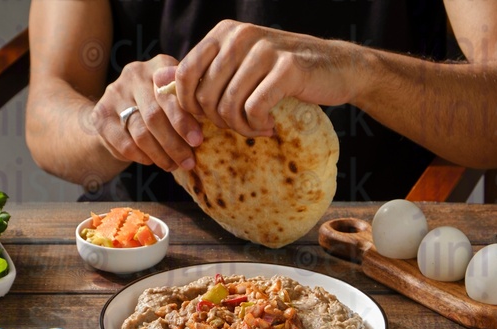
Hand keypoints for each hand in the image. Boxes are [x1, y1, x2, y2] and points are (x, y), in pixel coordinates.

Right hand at [92, 56, 203, 171]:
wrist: (115, 113)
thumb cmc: (157, 105)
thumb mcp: (174, 97)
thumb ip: (188, 103)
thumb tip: (212, 123)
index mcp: (159, 65)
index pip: (172, 94)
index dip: (184, 120)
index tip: (198, 141)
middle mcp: (134, 74)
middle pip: (155, 115)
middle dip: (174, 143)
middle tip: (188, 162)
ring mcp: (114, 94)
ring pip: (141, 133)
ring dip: (160, 154)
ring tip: (173, 165)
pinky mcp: (100, 115)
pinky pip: (125, 144)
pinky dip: (142, 157)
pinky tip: (152, 161)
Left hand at [174, 21, 356, 136]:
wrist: (336, 68)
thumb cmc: (282, 72)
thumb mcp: (239, 66)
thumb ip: (202, 71)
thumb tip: (160, 80)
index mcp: (224, 33)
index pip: (185, 75)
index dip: (189, 107)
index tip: (208, 120)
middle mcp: (240, 36)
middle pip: (204, 96)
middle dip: (218, 122)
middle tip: (239, 125)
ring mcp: (264, 50)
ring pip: (228, 106)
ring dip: (240, 127)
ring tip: (256, 127)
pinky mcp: (286, 68)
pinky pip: (253, 110)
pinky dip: (258, 126)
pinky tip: (269, 125)